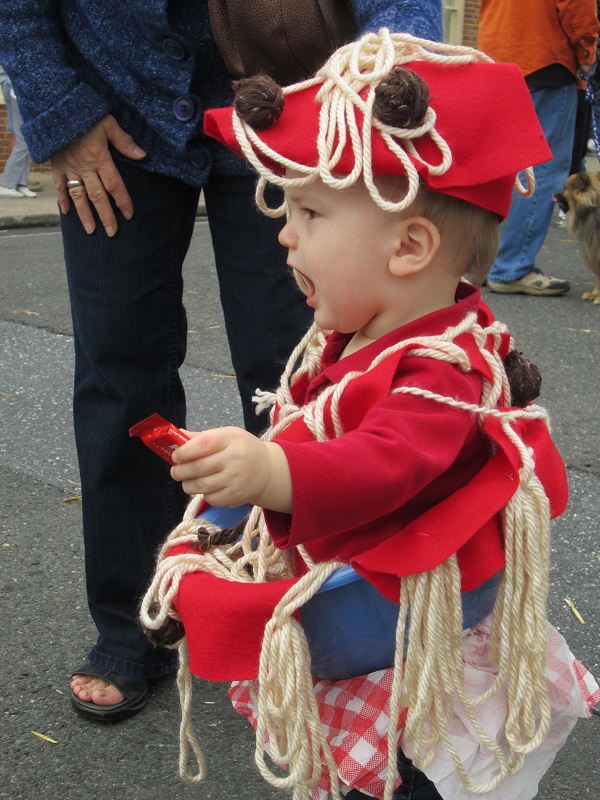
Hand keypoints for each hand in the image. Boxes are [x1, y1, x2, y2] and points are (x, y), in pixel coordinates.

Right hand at [51, 114, 145, 236]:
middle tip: (112, 232)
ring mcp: (69, 167)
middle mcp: (84, 167)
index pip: (114, 184)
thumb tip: (142, 154)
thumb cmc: (84, 113)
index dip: (122, 201)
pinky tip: (66, 212)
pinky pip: (58, 185)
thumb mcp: (107, 123)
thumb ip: (124, 141)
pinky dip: (62, 199)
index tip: (129, 215)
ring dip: (84, 214)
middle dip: (105, 215)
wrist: (54, 107)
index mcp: (99, 158)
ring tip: (91, 231)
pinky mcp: (56, 165)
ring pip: (78, 195)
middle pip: (97, 196)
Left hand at [171, 427, 291, 511]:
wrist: (267, 470)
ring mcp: (236, 480)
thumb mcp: (226, 435)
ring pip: (201, 486)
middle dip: (180, 471)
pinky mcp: (235, 496)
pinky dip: (203, 494)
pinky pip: (211, 498)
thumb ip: (202, 437)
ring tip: (186, 481)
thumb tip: (177, 435)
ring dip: (187, 485)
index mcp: (230, 439)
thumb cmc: (242, 449)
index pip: (203, 444)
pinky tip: (206, 488)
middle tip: (175, 471)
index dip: (185, 451)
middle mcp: (235, 459)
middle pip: (198, 468)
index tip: (175, 456)